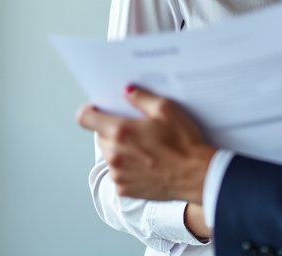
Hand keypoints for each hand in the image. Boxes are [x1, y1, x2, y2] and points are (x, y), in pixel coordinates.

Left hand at [76, 86, 216, 203]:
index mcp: (120, 132)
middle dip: (113, 131)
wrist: (196, 176)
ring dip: (120, 150)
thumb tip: (127, 92)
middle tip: (136, 131)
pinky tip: (147, 164)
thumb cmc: (184, 144)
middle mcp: (114, 154)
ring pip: (109, 155)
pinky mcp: (125, 189)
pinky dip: (127, 168)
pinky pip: (118, 174)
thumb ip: (141, 98)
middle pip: (100, 136)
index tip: (99, 110)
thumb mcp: (166, 110)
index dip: (90, 111)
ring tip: (145, 150)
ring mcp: (118, 174)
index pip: (85, 118)